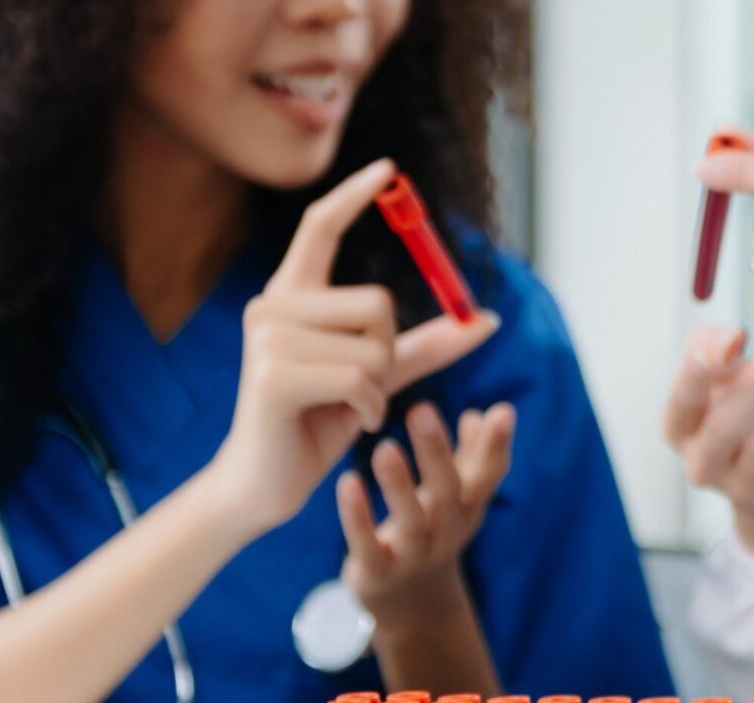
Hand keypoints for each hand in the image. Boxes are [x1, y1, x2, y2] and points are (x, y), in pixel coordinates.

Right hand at [206, 158, 499, 537]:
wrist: (267, 483)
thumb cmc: (318, 424)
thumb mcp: (378, 377)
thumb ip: (426, 346)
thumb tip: (486, 320)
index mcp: (291, 296)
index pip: (319, 226)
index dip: (355, 196)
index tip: (389, 170)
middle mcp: (272, 307)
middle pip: (377, 302)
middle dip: (388, 353)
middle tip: (362, 389)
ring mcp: (267, 338)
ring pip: (373, 345)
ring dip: (380, 388)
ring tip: (348, 409)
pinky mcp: (273, 375)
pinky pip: (360, 379)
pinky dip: (371, 408)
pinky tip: (348, 423)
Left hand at [336, 401, 514, 622]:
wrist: (412, 607)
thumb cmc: (432, 533)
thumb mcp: (456, 499)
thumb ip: (470, 456)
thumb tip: (480, 413)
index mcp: (468, 508)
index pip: (489, 475)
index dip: (497, 446)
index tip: (504, 411)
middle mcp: (446, 531)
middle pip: (449, 491)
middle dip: (436, 452)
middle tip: (421, 409)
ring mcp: (413, 555)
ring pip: (411, 520)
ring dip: (398, 484)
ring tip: (384, 448)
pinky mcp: (377, 573)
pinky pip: (367, 544)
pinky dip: (357, 516)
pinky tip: (347, 482)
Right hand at [663, 326, 753, 572]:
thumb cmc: (743, 419)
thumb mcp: (721, 382)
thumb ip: (715, 348)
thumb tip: (732, 338)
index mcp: (679, 430)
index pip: (682, 401)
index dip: (700, 371)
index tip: (731, 338)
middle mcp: (702, 464)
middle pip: (725, 428)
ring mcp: (742, 488)